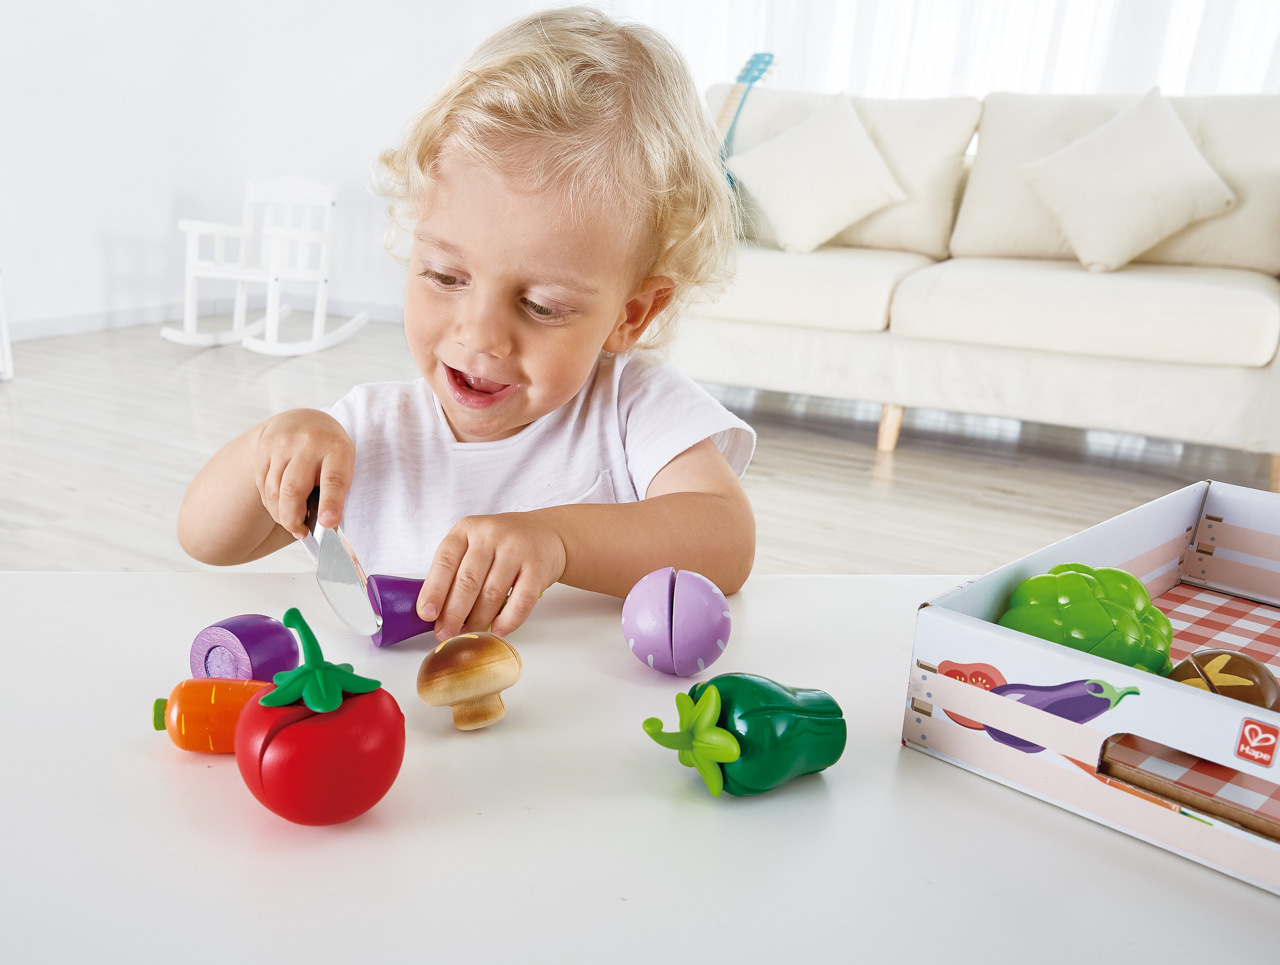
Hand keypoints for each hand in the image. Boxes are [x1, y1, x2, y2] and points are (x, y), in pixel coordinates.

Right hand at [251, 409, 353, 539]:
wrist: (303, 421)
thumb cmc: (329, 451)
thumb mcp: (343, 464)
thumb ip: (336, 491)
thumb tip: (325, 526)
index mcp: (336, 448)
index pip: (333, 480)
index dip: (331, 504)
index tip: (328, 525)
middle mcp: (307, 443)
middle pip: (293, 490)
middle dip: (293, 519)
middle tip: (300, 532)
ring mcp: (282, 445)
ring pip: (274, 491)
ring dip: (281, 514)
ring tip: (292, 522)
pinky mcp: (263, 450)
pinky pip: (262, 486)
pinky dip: (271, 503)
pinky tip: (280, 506)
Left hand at [417, 512, 566, 640]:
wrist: (546, 533)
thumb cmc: (502, 545)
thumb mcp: (474, 545)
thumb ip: (455, 571)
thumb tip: (437, 613)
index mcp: (467, 529)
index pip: (445, 562)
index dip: (434, 590)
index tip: (426, 615)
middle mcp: (491, 536)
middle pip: (468, 581)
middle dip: (453, 614)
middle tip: (445, 633)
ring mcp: (516, 550)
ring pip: (492, 594)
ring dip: (478, 620)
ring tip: (470, 634)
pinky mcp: (538, 567)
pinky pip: (521, 601)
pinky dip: (508, 620)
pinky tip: (498, 629)